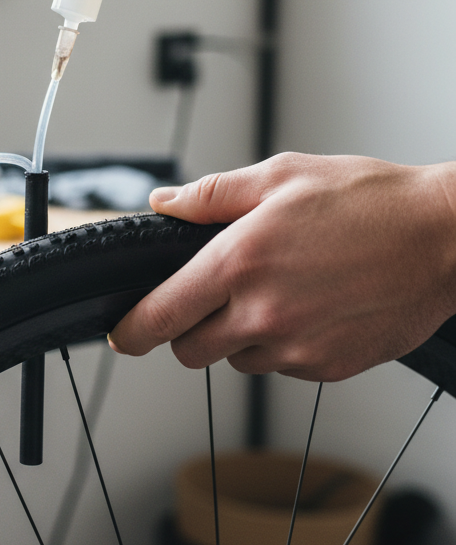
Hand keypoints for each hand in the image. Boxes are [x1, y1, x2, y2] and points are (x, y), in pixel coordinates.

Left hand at [108, 153, 455, 380]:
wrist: (446, 239)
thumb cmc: (368, 201)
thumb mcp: (280, 176)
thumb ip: (210, 196)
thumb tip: (163, 204)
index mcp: (239, 261)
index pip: (161, 315)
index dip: (131, 330)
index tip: (121, 334)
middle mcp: (262, 312)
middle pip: (189, 350)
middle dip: (187, 329)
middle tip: (211, 298)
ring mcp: (297, 348)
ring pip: (235, 360)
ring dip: (238, 336)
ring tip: (276, 291)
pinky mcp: (328, 368)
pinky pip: (280, 368)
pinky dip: (280, 346)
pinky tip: (308, 308)